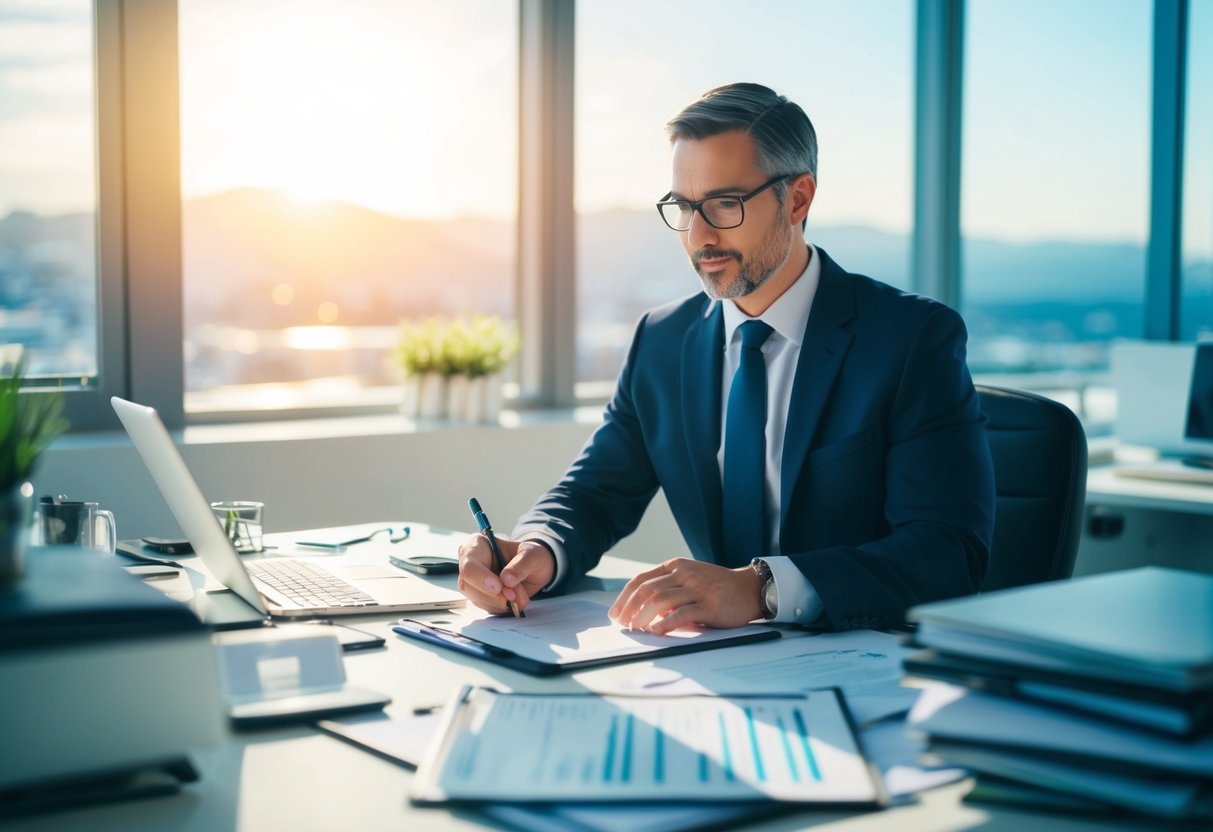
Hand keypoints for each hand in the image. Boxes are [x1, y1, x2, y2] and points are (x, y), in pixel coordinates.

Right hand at [456, 535, 555, 614]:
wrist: (536, 569)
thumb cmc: (530, 555)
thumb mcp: (532, 554)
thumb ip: (521, 565)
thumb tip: (507, 580)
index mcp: (477, 546)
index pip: (469, 566)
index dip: (481, 579)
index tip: (499, 587)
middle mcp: (471, 564)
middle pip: (468, 586)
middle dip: (494, 595)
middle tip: (514, 595)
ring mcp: (474, 582)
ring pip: (477, 599)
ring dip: (501, 602)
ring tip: (520, 595)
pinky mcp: (481, 597)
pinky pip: (487, 607)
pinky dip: (503, 607)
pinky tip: (515, 600)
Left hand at [608, 557, 764, 633]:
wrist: (749, 589)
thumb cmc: (715, 588)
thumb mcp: (689, 581)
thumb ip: (668, 592)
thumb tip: (643, 612)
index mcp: (675, 566)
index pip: (641, 580)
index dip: (624, 598)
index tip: (615, 614)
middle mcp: (684, 573)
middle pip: (647, 590)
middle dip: (629, 609)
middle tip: (622, 625)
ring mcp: (697, 588)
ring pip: (660, 599)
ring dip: (643, 616)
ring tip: (635, 629)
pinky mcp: (710, 604)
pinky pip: (682, 613)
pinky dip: (666, 623)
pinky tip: (657, 632)